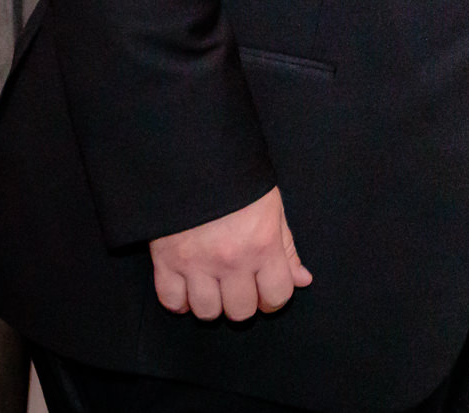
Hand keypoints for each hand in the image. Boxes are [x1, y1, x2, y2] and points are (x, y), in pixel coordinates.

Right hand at [149, 186, 311, 321]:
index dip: (274, 298)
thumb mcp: (272, 206)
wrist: (193, 156)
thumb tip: (302, 280)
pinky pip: (171, 301)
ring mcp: (195, 263)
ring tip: (213, 286)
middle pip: (240, 311)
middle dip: (243, 302)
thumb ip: (287, 248)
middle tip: (239, 286)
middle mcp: (230, 260)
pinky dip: (180, 301)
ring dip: (212, 304)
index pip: (276, 296)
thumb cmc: (238, 180)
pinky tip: (188, 287)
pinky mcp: (165, 261)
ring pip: (206, 312)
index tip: (267, 290)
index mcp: (262, 244)